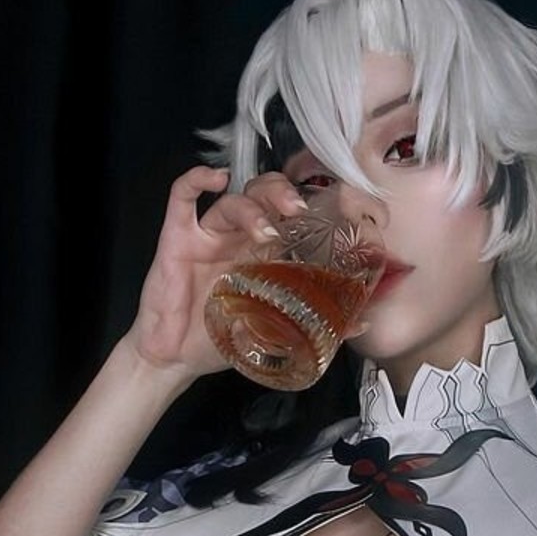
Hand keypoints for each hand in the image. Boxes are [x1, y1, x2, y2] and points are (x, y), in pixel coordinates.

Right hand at [127, 166, 308, 378]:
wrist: (175, 358)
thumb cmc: (218, 342)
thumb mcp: (275, 334)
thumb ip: (313, 323)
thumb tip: (361, 325)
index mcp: (261, 256)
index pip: (285, 216)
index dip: (304, 208)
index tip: (323, 216)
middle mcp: (237, 240)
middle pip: (262, 197)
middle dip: (281, 195)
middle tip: (298, 210)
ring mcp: (207, 236)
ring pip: (232, 201)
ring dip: (252, 209)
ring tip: (267, 231)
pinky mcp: (178, 238)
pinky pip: (182, 197)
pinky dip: (197, 179)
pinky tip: (215, 177)